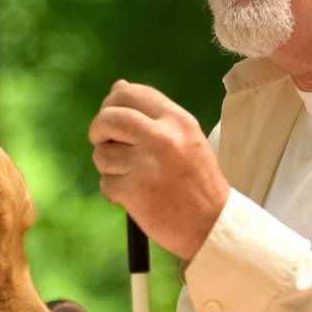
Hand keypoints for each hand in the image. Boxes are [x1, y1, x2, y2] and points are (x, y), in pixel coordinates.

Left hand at [89, 80, 228, 258]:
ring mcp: (146, 165)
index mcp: (177, 121)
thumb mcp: (185, 138)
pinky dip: (114, 191)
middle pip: (108, 118)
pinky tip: (134, 196)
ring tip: (130, 176)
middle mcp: (162, 138)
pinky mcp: (134, 191)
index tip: (111, 115)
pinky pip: (106, 182)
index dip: (113, 102)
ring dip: (108, 166)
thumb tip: (118, 86)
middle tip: (104, 142)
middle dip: (98, 130)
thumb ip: (152, 114)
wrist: (212, 225)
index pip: (131, 94)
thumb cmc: (197, 182)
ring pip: (102, 153)